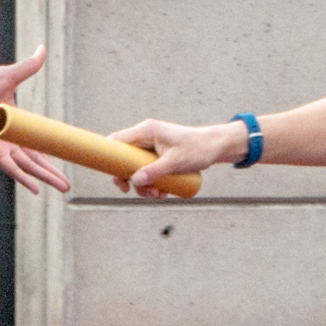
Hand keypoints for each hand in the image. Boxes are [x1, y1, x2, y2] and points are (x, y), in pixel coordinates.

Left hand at [0, 46, 69, 192]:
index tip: (67, 161)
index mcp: (20, 126)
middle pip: (37, 162)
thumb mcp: (12, 75)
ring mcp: (4, 148)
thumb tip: (42, 49)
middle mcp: (12, 141)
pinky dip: (24, 179)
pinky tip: (36, 189)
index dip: (52, 154)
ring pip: (28, 168)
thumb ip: (29, 65)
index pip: (39, 145)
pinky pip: (11, 169)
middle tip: (67, 186)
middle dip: (53, 174)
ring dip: (45, 178)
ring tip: (62, 188)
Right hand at [112, 118, 244, 194]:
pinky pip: (147, 171)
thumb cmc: (198, 148)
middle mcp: (146, 138)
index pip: (116, 141)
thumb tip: (135, 181)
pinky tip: (163, 192)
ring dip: (145, 186)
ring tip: (160, 194)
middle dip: (133, 180)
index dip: (110, 159)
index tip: (118, 179)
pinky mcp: (158, 156)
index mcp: (146, 131)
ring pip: (137, 169)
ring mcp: (151, 147)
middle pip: (125, 160)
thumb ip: (154, 171)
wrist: (216, 147)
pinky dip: (152, 183)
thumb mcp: (175, 162)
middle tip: (144, 192)